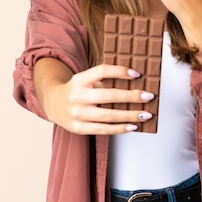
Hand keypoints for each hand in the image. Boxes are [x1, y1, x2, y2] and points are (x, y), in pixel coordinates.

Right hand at [37, 59, 154, 134]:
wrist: (54, 103)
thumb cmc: (77, 89)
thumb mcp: (85, 79)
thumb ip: (104, 79)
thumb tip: (134, 80)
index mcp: (80, 79)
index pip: (102, 71)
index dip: (120, 71)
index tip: (137, 74)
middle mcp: (77, 96)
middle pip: (109, 96)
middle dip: (131, 96)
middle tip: (148, 96)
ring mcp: (77, 113)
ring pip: (109, 115)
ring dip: (130, 115)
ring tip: (146, 114)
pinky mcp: (78, 128)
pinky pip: (103, 129)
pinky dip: (120, 128)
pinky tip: (133, 126)